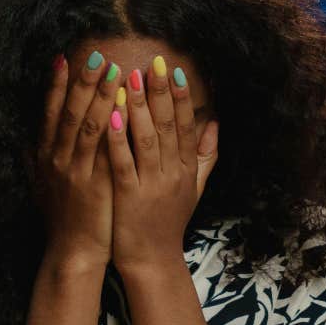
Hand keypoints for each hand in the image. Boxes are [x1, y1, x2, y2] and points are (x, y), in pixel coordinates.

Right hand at [35, 51, 122, 268]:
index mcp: (46, 157)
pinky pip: (105, 149)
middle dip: (83, 83)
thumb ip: (33, 161)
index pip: (49, 113)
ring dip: (101, 96)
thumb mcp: (41, 186)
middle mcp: (57, 160)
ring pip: (87, 126)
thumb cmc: (62, 219)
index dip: (55, 86)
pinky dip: (114, 126)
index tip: (63, 59)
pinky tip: (126, 108)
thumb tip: (24, 140)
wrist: (72, 252)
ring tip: (115, 72)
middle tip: (97, 57)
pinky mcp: (95, 184)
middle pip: (69, 112)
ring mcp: (76, 171)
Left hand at [107, 57, 218, 275]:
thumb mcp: (194, 189)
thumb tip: (216, 123)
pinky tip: (109, 115)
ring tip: (130, 78)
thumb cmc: (169, 223)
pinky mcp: (129, 197)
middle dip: (160, 93)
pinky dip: (117, 138)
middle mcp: (173, 175)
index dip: (181, 98)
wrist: (153, 261)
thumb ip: (205, 156)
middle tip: (154, 63)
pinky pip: (123, 163)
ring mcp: (152, 186)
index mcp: (187, 170)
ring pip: (147, 140)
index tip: (174, 71)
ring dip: (138, 107)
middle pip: (169, 127)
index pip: (187, 127)